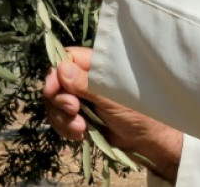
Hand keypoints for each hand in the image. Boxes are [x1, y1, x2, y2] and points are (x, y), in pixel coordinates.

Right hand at [43, 47, 182, 181]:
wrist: (146, 141)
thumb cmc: (138, 112)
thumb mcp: (111, 97)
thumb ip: (86, 84)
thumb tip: (62, 69)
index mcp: (96, 66)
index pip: (66, 59)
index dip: (55, 74)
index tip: (53, 91)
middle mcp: (85, 80)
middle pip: (56, 83)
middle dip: (60, 101)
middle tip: (75, 111)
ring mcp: (81, 98)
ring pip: (55, 104)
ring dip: (63, 119)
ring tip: (81, 129)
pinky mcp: (79, 116)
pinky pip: (59, 120)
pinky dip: (65, 129)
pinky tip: (80, 135)